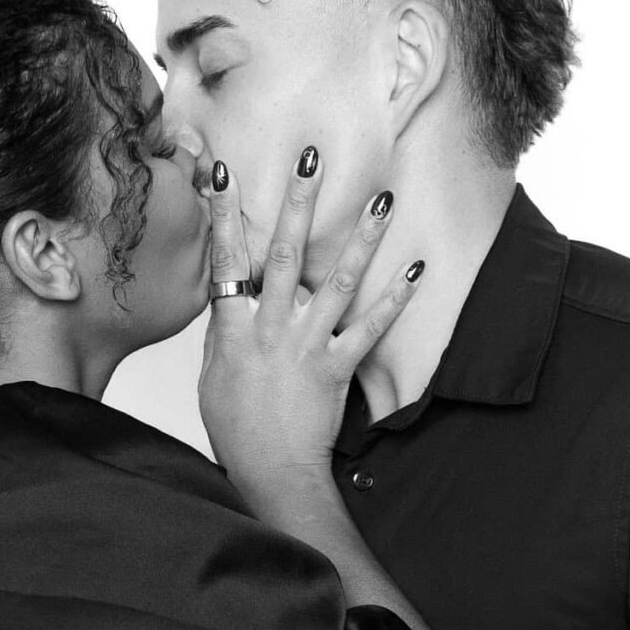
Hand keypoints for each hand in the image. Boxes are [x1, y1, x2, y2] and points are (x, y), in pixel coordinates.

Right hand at [197, 147, 419, 497]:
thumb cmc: (237, 429)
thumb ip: (225, 333)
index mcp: (234, 328)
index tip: (223, 171)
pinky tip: (415, 270)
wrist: (271, 471)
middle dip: (299, 202)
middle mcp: (272, 328)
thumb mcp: (214, 376)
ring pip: (338, 281)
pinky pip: (371, 327)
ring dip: (362, 238)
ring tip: (382, 199)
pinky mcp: (339, 366)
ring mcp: (308, 345)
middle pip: (284, 253)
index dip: (223, 213)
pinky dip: (395, 298)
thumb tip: (230, 299)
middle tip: (312, 158)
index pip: (226, 259)